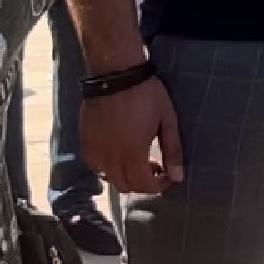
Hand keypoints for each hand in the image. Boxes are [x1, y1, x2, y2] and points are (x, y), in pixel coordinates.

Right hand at [82, 77, 183, 193]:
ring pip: (109, 179)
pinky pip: (96, 168)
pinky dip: (108, 168)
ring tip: (138, 158)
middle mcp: (110, 159)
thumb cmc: (146, 95)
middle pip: (126, 187)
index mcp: (132, 154)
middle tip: (155, 166)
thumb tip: (178, 177)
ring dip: (126, 176)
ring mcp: (94, 152)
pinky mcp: (85, 144)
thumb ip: (173, 150)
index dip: (159, 186)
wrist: (115, 76)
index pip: (144, 186)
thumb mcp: (167, 120)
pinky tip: (119, 153)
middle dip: (143, 183)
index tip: (168, 176)